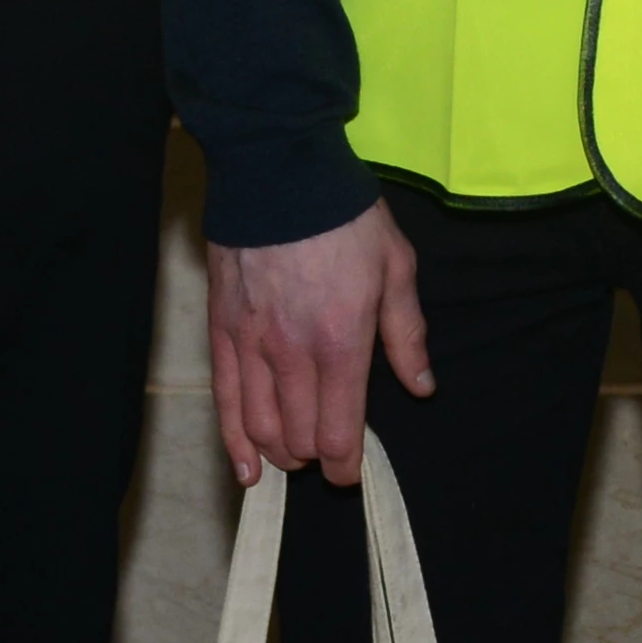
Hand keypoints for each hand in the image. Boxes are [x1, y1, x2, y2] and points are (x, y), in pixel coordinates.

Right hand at [211, 199, 427, 486]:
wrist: (278, 171)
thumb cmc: (345, 217)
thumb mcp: (396, 267)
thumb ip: (406, 335)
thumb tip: (421, 387)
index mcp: (340, 342)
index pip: (338, 432)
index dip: (344, 465)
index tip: (349, 470)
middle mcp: (291, 354)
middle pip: (299, 437)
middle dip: (315, 455)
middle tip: (327, 447)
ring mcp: (250, 345)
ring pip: (259, 426)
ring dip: (279, 451)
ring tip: (292, 454)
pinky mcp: (220, 331)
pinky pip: (223, 400)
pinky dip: (234, 441)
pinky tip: (246, 468)